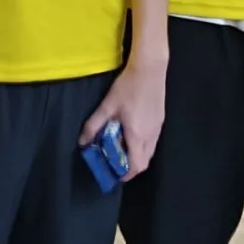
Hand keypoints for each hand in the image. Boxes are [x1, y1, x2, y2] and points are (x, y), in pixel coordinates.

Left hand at [81, 53, 167, 178]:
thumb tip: (82, 142)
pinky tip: (130, 133)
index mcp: (137, 135)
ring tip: (121, 147)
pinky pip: (152, 142)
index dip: (126, 174)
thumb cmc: (127, 87)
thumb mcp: (107, 106)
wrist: (150, 69)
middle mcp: (151, 136)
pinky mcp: (160, 121)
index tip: (114, 173)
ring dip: (137, 156)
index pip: (136, 165)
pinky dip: (142, 146)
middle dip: (130, 167)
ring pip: (150, 152)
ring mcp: (158, 128)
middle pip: (144, 162)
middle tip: (115, 161)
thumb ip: (94, 125)